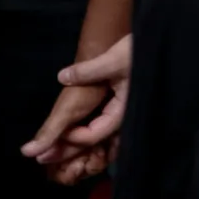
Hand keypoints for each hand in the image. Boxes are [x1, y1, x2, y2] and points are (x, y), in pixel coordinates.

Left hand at [23, 33, 131, 183]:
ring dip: (76, 138)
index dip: (72, 137)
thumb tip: (62, 77)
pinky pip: (100, 124)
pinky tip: (71, 126)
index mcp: (122, 112)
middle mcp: (123, 117)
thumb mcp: (112, 59)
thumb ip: (87, 70)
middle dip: (69, 145)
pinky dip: (85, 128)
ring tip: (53, 141)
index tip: (53, 133)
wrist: (156, 44)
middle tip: (42, 154)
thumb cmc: (139, 52)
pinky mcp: (120, 105)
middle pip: (93, 139)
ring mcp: (121, 113)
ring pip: (96, 133)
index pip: (94, 135)